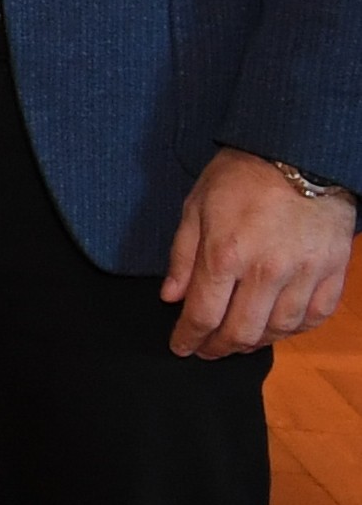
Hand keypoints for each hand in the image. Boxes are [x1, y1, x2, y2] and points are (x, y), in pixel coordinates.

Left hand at [161, 149, 355, 359]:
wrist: (299, 154)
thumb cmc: (240, 177)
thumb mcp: (196, 208)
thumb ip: (182, 257)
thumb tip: (171, 297)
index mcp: (226, 254)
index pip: (203, 314)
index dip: (188, 337)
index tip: (180, 347)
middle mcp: (267, 271)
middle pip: (241, 331)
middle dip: (218, 348)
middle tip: (206, 350)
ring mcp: (305, 273)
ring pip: (279, 329)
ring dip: (255, 342)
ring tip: (239, 341)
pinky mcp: (332, 270)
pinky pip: (316, 315)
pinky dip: (295, 329)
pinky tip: (278, 327)